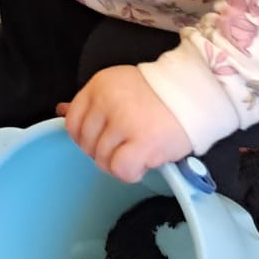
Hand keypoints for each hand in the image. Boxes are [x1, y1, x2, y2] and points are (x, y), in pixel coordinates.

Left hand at [57, 66, 192, 182]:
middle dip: (103, 152)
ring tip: (138, 153)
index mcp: (99, 85)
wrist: (198, 93)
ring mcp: (124, 121)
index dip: (84, 138)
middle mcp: (107, 101)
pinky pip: (120, 170)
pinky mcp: (142, 142)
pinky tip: (143, 164)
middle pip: (86, 144)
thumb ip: (91, 102)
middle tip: (125, 147)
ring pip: (101, 160)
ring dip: (118, 163)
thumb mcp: (119, 87)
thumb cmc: (158, 95)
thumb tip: (60, 110)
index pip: (72, 122)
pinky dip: (130, 173)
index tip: (102, 140)